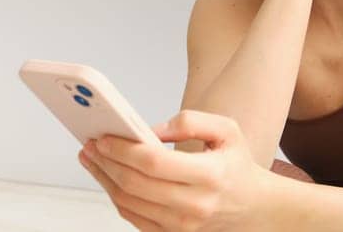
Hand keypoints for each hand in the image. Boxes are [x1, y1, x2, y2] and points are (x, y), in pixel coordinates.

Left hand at [80, 110, 279, 231]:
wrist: (252, 206)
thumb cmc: (236, 165)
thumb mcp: (226, 129)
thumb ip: (189, 121)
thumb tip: (150, 131)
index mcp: (210, 175)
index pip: (155, 163)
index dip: (124, 150)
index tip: (104, 137)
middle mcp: (196, 205)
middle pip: (136, 185)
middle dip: (106, 163)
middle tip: (90, 145)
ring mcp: (183, 226)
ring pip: (129, 203)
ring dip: (104, 180)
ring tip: (92, 160)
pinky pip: (134, 218)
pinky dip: (116, 198)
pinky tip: (108, 179)